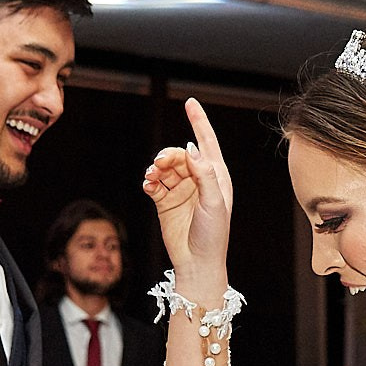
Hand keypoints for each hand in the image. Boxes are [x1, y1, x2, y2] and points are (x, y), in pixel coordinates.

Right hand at [141, 98, 233, 305]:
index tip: (190, 102)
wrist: (198, 263)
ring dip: (157, 167)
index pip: (206, 142)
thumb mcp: (214, 202)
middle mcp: (198, 180)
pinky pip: (154, 183)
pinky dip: (149, 180)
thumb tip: (191, 148)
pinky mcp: (165, 202)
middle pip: (180, 154)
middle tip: (161, 163)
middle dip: (169, 154)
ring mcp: (181, 190)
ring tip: (152, 176)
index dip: (199, 121)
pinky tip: (149, 184)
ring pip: (165, 167)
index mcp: (216, 177)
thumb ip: (204, 174)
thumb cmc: (213, 235)